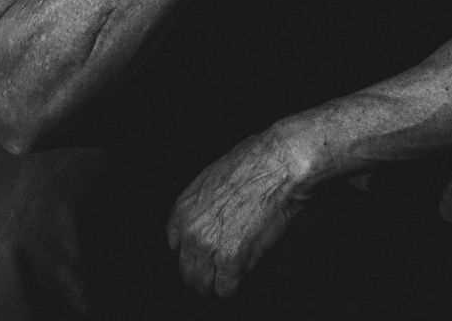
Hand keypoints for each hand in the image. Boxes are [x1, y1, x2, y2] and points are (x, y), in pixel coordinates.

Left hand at [167, 131, 309, 298]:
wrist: (276, 166)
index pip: (175, 244)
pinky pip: (226, 290)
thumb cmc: (253, 162)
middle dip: (201, 271)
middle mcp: (191, 231)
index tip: (202, 252)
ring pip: (203, 285)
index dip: (191, 249)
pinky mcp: (232, 260)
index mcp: (183, 208)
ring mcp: (209, 248)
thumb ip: (204, 204)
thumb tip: (211, 216)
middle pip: (187, 268)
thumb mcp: (214, 177)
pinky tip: (239, 279)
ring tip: (226, 279)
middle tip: (215, 271)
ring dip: (214, 284)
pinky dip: (233, 288)